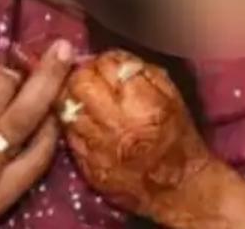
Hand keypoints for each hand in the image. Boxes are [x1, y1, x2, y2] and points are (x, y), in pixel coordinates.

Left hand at [58, 50, 244, 228]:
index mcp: (139, 100)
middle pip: (80, 83)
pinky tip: (82, 119)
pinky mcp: (86, 164)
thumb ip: (140, 71)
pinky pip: (67, 133)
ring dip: (71, 96)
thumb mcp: (169, 93)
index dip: (102, 60)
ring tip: (82, 96)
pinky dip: (71, 121)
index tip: (105, 65)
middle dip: (82, 74)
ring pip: (67, 107)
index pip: (106, 65)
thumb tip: (113, 59)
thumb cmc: (176, 134)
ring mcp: (97, 145)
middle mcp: (115, 121)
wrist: (177, 186)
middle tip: (88, 76)